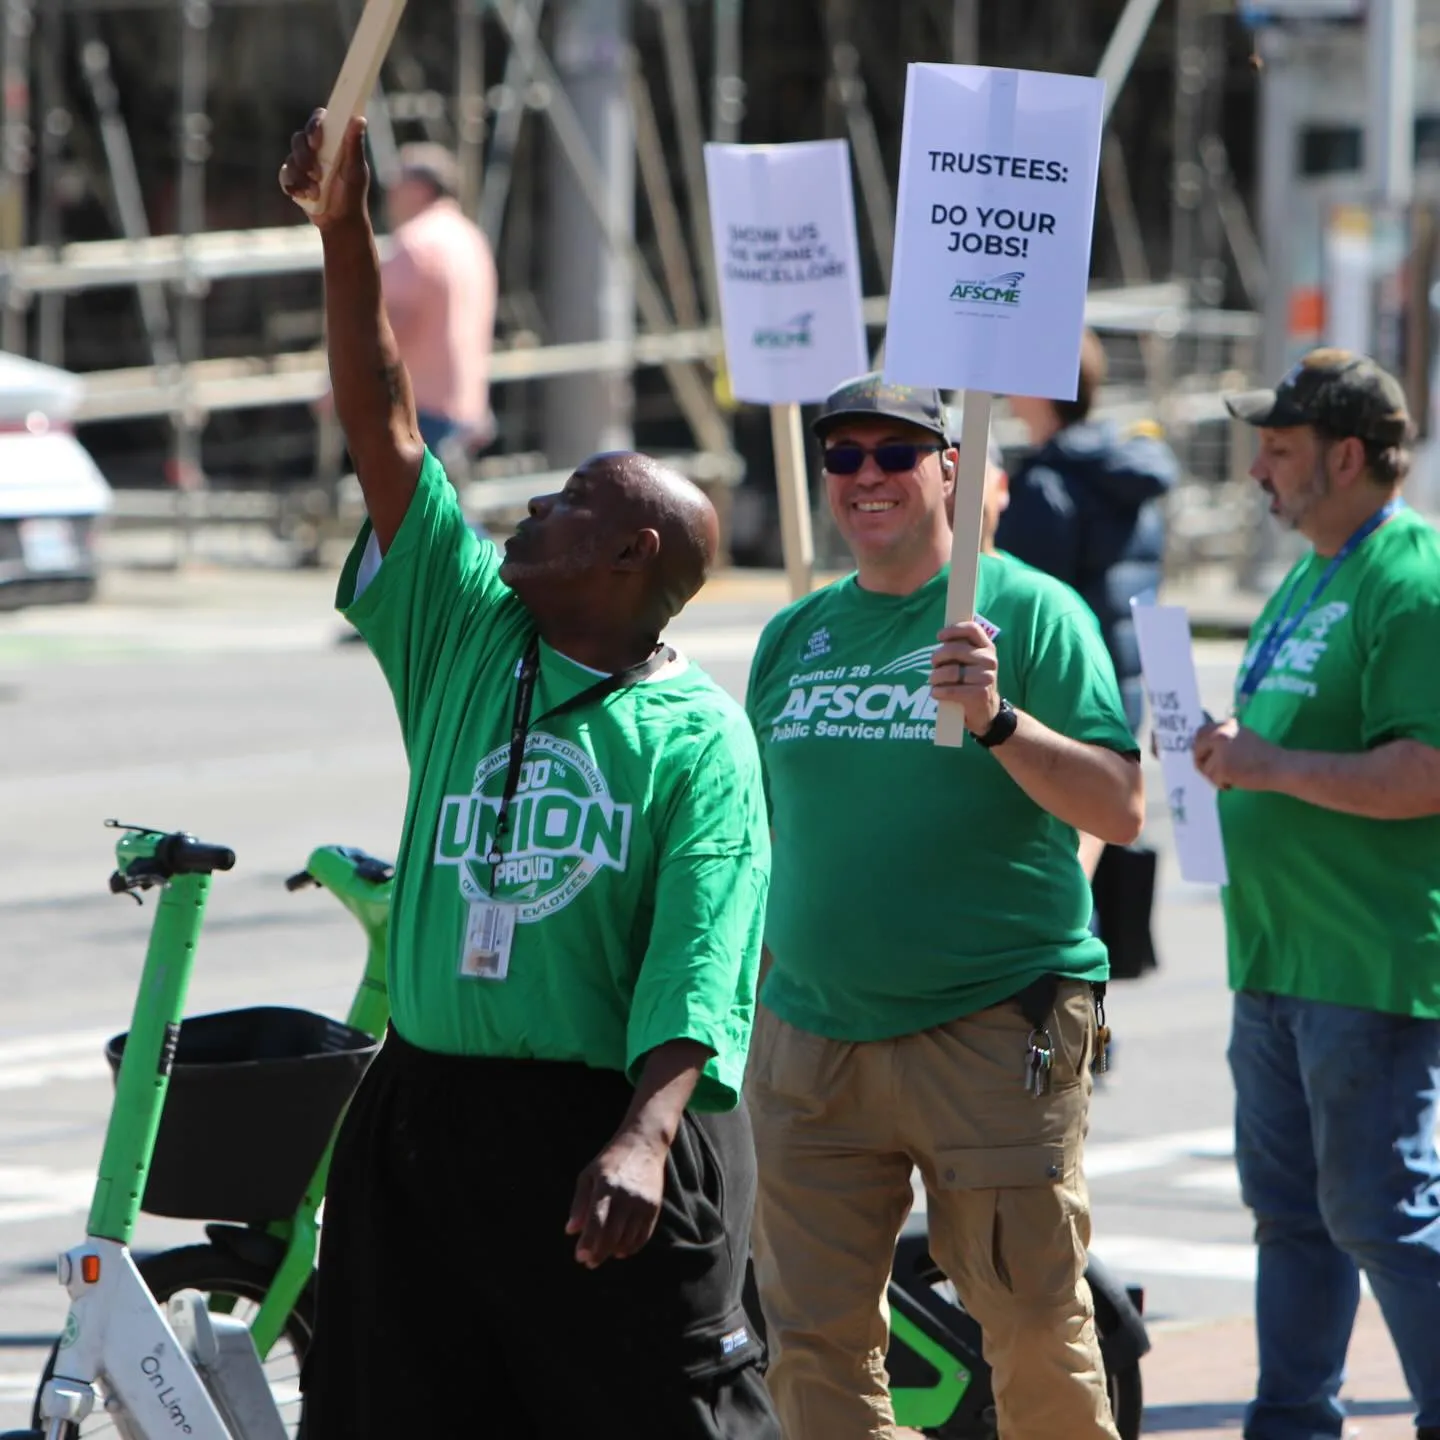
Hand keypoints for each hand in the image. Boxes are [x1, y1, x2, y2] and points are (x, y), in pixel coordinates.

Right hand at [278, 110, 369, 230]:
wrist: (340, 222)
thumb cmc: (352, 195)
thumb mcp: (355, 171)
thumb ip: (355, 146)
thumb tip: (360, 119)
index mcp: (332, 141)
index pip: (319, 120)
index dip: (314, 126)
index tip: (316, 143)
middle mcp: (315, 149)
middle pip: (299, 138)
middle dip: (304, 156)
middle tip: (316, 173)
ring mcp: (303, 163)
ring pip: (290, 158)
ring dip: (301, 176)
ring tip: (315, 193)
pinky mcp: (294, 178)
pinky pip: (284, 175)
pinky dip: (293, 186)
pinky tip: (304, 196)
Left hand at [566, 1127, 667, 1267]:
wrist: (644, 1143)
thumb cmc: (611, 1159)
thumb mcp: (588, 1175)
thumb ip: (579, 1203)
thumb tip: (570, 1231)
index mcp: (606, 1186)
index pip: (597, 1222)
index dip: (588, 1243)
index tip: (580, 1256)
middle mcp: (626, 1195)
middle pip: (612, 1235)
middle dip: (598, 1253)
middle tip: (588, 1262)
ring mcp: (642, 1202)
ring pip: (628, 1239)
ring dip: (613, 1252)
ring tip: (602, 1254)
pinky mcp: (654, 1207)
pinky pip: (643, 1236)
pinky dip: (631, 1248)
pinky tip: (620, 1250)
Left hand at [929, 621, 999, 736]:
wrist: (986, 712)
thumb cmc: (971, 682)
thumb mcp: (970, 662)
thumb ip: (960, 649)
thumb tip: (941, 636)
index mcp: (987, 648)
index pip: (972, 630)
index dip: (954, 630)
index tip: (939, 636)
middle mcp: (989, 660)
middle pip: (955, 649)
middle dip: (938, 657)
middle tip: (933, 665)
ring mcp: (987, 677)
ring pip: (951, 671)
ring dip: (935, 677)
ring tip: (933, 681)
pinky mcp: (980, 694)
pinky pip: (951, 690)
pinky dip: (939, 692)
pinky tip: (936, 693)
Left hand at [1192, 716, 1279, 791]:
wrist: (1281, 767)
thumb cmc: (1263, 756)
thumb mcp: (1242, 738)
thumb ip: (1223, 740)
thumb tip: (1200, 747)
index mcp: (1226, 726)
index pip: (1200, 732)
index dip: (1199, 746)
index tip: (1205, 757)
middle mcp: (1221, 734)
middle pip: (1196, 750)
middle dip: (1202, 763)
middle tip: (1215, 772)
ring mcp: (1221, 750)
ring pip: (1205, 768)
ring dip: (1215, 777)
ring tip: (1232, 777)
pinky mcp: (1223, 766)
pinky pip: (1213, 779)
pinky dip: (1222, 784)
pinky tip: (1235, 783)